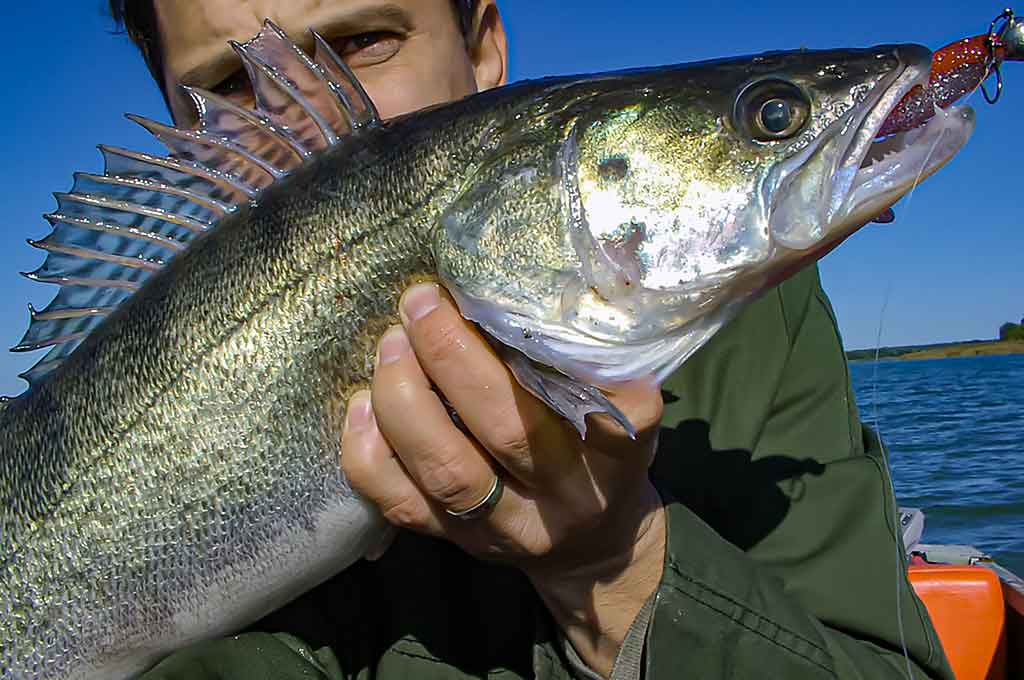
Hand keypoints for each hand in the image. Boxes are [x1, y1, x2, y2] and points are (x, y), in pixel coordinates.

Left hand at [341, 282, 665, 675]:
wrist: (588, 549)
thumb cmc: (601, 456)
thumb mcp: (624, 412)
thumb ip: (592, 368)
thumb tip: (527, 291)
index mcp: (616, 458)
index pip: (612, 419)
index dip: (576, 370)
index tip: (535, 308)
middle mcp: (564, 498)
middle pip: (509, 433)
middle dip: (454, 357)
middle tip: (423, 302)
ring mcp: (506, 528)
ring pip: (448, 472)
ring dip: (405, 398)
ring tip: (391, 341)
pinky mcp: (457, 544)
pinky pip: (401, 505)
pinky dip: (369, 452)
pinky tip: (362, 403)